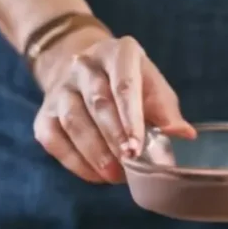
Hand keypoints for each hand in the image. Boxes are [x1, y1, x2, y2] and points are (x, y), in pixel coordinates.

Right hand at [32, 27, 194, 183]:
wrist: (86, 74)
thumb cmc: (130, 85)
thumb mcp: (152, 87)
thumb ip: (166, 110)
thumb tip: (183, 134)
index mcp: (117, 53)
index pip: (123, 85)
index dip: (130, 118)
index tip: (138, 147)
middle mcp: (84, 66)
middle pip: (98, 103)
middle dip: (115, 138)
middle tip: (131, 163)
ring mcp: (61, 89)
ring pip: (74, 122)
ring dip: (95, 152)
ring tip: (115, 175)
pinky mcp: (44, 113)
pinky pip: (54, 139)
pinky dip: (75, 161)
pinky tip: (96, 175)